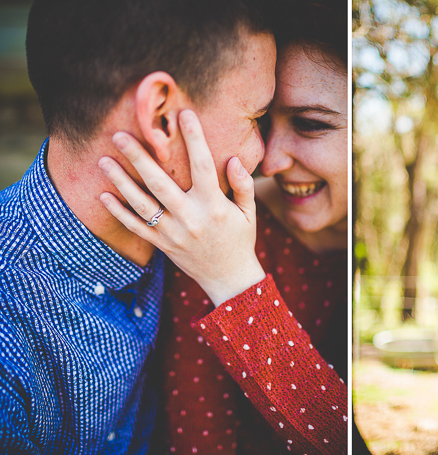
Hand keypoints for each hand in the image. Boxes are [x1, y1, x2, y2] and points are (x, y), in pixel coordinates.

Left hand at [98, 109, 265, 305]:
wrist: (229, 278)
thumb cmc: (240, 239)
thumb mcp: (249, 212)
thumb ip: (243, 185)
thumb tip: (234, 159)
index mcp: (214, 205)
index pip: (202, 165)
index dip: (194, 138)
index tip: (185, 114)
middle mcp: (191, 217)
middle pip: (160, 182)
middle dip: (138, 157)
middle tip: (119, 134)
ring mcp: (173, 232)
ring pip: (141, 203)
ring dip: (120, 181)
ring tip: (103, 160)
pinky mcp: (162, 244)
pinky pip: (135, 227)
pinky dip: (118, 212)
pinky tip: (103, 196)